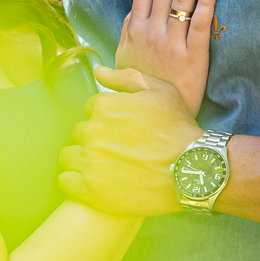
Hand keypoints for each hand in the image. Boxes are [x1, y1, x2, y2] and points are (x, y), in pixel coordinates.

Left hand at [58, 67, 202, 216]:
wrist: (193, 170)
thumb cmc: (178, 129)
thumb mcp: (159, 91)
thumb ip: (125, 78)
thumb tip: (98, 71)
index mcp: (104, 106)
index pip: (90, 109)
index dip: (106, 119)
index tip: (121, 130)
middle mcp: (92, 131)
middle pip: (79, 132)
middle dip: (93, 138)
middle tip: (116, 150)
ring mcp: (90, 161)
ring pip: (68, 155)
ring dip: (81, 158)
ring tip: (103, 167)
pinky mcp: (91, 189)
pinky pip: (65, 180)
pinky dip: (75, 181)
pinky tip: (93, 182)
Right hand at [114, 0, 216, 116]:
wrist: (156, 119)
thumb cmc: (142, 87)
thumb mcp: (125, 59)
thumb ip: (128, 33)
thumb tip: (132, 12)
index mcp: (136, 29)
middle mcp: (152, 32)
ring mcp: (172, 44)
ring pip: (182, 0)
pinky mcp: (193, 57)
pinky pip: (199, 25)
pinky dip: (205, 3)